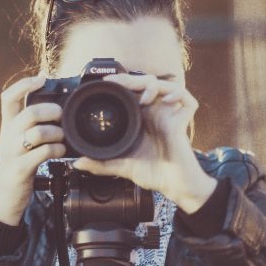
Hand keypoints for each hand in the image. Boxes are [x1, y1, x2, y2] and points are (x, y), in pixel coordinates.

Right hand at [0, 76, 66, 224]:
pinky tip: (60, 153)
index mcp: (7, 126)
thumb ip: (31, 126)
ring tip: (62, 138)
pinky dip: (56, 151)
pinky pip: (42, 154)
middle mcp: (7, 136)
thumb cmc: (17, 166)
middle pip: (29, 113)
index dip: (24, 84)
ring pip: (37, 133)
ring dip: (56, 133)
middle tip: (61, 116)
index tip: (42, 79)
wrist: (3, 198)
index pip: (8, 97)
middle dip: (51, 111)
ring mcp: (12, 153)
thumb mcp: (18, 142)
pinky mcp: (20, 169)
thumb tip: (56, 108)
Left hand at [71, 73, 216, 213]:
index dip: (122, 82)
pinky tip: (166, 100)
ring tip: (144, 98)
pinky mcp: (183, 121)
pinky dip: (178, 94)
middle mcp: (156, 113)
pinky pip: (187, 100)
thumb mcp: (122, 166)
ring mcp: (170, 116)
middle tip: (118, 82)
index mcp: (142, 118)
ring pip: (166, 86)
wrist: (173, 186)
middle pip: (147, 83)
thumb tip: (77, 163)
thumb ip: (100, 164)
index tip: (106, 82)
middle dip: (133, 79)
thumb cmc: (153, 174)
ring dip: (153, 85)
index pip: (133, 92)